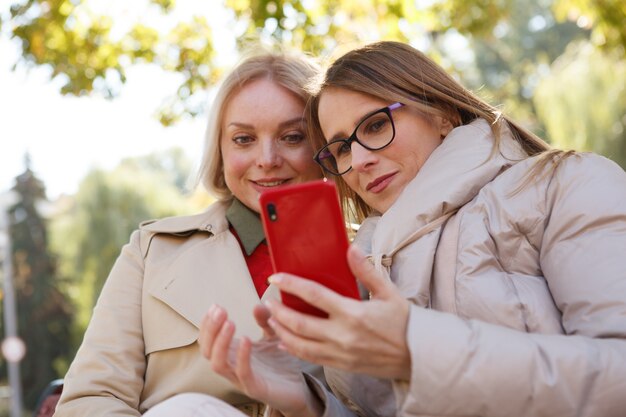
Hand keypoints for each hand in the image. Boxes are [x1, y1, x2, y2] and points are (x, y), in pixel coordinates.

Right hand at [198, 304, 321, 416]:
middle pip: (208, 350)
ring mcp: (242, 378)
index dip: (208, 323)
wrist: (299, 388)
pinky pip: (243, 373)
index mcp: (232, 353)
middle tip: (220, 311)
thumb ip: (266, 320)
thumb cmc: (282, 364)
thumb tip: (257, 305)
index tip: (215, 306)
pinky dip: (241, 356)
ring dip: (220, 342)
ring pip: (218, 364)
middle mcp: (232, 366)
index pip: (209, 340)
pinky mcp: (256, 388)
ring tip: (230, 323)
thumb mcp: (274, 335)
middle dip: (210, 329)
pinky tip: (246, 340)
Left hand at [266, 245, 410, 379]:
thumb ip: (366, 271)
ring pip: (301, 345)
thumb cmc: (404, 322)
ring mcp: (341, 353)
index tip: (275, 278)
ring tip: (271, 320)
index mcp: (353, 314)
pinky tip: (285, 341)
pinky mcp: (342, 365)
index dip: (292, 285)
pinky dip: (294, 349)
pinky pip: (311, 358)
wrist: (418, 356)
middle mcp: (343, 335)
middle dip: (279, 312)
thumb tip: (351, 248)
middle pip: (300, 324)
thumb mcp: (388, 292)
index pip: (315, 296)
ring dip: (282, 331)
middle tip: (268, 302)